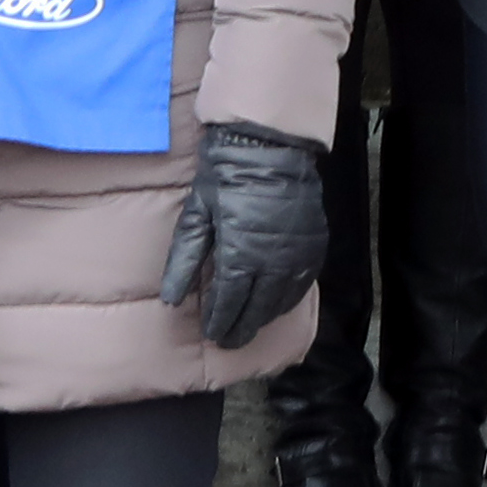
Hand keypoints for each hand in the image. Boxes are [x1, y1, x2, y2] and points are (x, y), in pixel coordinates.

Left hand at [156, 123, 330, 348]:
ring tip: (249, 326)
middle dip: (241, 329)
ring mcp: (299, 255)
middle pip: (257, 310)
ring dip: (264, 318)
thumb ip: (184, 260)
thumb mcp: (197, 215)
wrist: (270, 144)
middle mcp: (273, 262)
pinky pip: (303, 285)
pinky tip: (277, 304)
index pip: (229, 303)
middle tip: (228, 342)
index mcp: (240, 255)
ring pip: (282, 302)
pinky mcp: (316, 245)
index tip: (211, 334)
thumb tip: (170, 301)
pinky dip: (288, 300)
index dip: (219, 322)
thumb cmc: (226, 176)